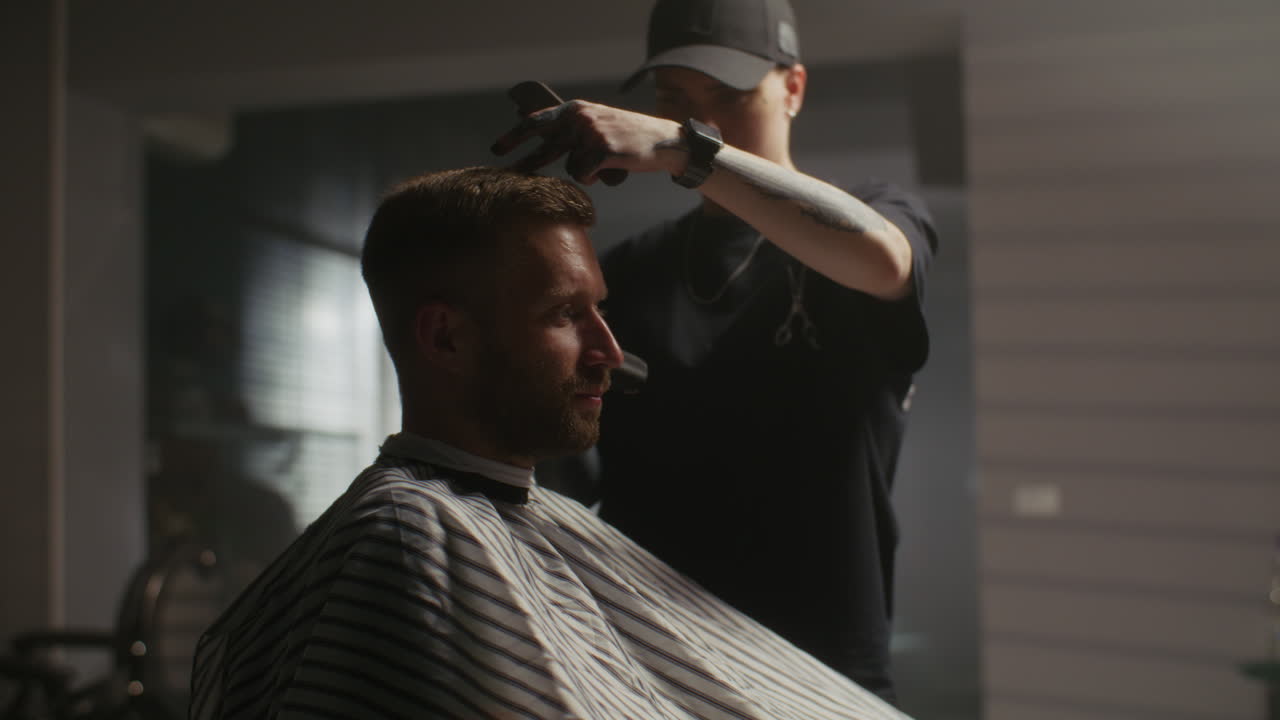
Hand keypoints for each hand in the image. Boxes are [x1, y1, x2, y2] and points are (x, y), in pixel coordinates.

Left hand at [490, 100, 685, 184]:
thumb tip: (541, 141)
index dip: (514, 137)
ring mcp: (590, 134)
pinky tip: (610, 169)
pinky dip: (595, 178)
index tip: (497, 148)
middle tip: (508, 173)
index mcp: (575, 109)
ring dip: (585, 171)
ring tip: (605, 163)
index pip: (537, 122)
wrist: (662, 140)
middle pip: (544, 147)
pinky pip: (584, 175)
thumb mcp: (596, 124)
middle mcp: (579, 118)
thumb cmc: (627, 136)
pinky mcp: (602, 151)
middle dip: (527, 163)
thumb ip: (570, 131)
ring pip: (570, 168)